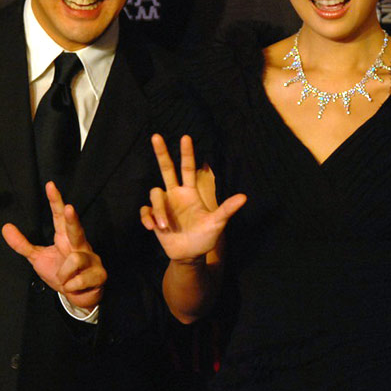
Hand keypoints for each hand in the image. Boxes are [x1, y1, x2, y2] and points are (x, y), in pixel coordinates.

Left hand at [2, 182, 105, 309]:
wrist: (77, 297)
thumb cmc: (60, 272)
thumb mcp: (38, 258)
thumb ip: (23, 244)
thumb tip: (5, 227)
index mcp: (64, 238)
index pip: (59, 217)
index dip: (55, 201)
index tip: (50, 185)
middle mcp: (80, 244)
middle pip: (75, 228)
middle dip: (72, 220)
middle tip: (69, 208)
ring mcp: (92, 258)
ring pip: (74, 260)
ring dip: (64, 274)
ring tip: (65, 281)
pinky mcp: (100, 274)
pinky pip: (80, 279)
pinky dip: (72, 286)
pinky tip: (74, 287)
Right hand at [140, 134, 245, 262]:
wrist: (190, 255)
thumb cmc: (205, 237)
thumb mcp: (217, 223)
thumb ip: (227, 209)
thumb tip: (244, 197)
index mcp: (190, 192)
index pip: (188, 168)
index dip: (187, 153)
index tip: (186, 136)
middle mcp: (175, 194)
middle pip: (166, 168)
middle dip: (161, 152)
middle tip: (156, 135)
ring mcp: (164, 205)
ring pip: (155, 194)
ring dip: (159, 209)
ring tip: (165, 226)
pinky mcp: (154, 217)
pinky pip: (145, 211)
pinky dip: (148, 218)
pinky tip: (153, 228)